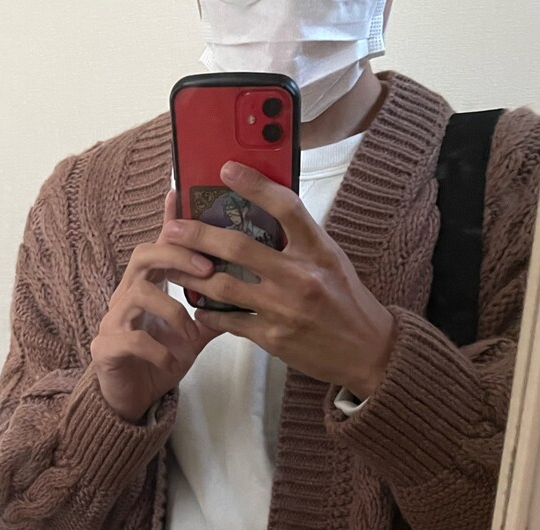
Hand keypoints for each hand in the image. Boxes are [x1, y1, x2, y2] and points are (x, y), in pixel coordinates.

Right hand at [91, 191, 220, 423]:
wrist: (133, 401)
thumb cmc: (159, 362)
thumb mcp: (192, 336)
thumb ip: (212, 316)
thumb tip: (244, 298)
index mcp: (146, 287)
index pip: (157, 246)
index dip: (167, 222)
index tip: (178, 195)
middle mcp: (125, 297)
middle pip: (143, 256)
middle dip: (176, 257)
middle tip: (208, 270)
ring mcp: (113, 321)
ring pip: (138, 294)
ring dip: (172, 309)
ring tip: (190, 332)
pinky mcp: (106, 348)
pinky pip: (132, 339)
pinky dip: (157, 349)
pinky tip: (171, 361)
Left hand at [166, 162, 396, 399]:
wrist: (366, 350)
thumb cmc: (345, 300)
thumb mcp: (329, 259)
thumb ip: (298, 239)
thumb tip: (260, 215)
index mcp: (317, 249)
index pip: (284, 206)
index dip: (254, 184)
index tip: (227, 169)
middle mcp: (300, 276)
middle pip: (239, 247)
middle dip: (199, 235)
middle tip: (173, 228)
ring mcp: (284, 309)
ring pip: (225, 286)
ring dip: (194, 276)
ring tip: (175, 267)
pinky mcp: (273, 337)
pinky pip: (230, 322)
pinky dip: (209, 313)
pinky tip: (198, 305)